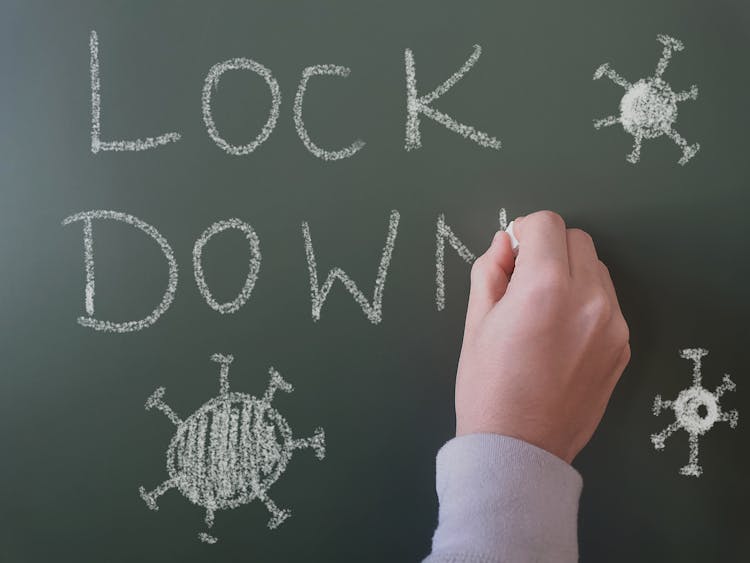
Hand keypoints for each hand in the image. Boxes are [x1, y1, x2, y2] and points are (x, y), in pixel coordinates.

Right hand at [455, 211, 629, 462]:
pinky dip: (585, 301)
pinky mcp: (623, 345)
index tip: (512, 254)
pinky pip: (607, 301)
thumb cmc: (488, 387)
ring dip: (571, 272)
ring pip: (597, 268)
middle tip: (524, 281)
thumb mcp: (475, 323)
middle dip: (549, 249)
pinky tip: (562, 334)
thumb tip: (505, 242)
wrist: (521, 448)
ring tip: (544, 309)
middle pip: (577, 239)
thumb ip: (490, 270)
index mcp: (545, 287)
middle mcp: (589, 298)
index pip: (546, 223)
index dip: (523, 231)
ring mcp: (613, 323)